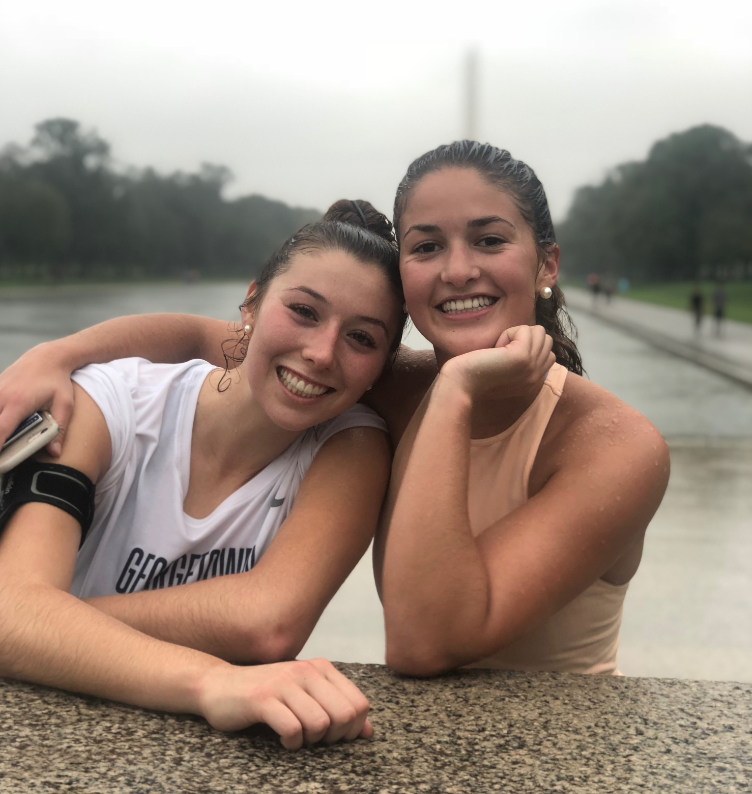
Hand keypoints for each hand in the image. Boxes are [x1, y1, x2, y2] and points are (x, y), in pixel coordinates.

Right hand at [0, 342, 75, 455]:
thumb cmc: (58, 381)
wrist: (47, 357)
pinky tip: (4, 424)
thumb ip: (59, 429)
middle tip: (2, 456)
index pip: (0, 429)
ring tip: (4, 442)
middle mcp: (2, 396)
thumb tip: (54, 453)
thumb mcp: (65, 405)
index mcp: (19, 402)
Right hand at [199, 658, 371, 749]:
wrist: (218, 685)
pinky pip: (292, 729)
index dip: (354, 729)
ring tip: (297, 737)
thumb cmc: (266, 695)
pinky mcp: (263, 698)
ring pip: (320, 723)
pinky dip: (291, 743)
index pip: (359, 703)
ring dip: (311, 741)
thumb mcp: (305, 696)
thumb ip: (337, 708)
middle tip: (315, 740)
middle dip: (334, 737)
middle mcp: (306, 671)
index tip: (335, 737)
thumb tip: (369, 732)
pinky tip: (283, 740)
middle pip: (345, 715)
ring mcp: (284, 682)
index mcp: (321, 668)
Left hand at [439, 325, 554, 400]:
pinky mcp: (523, 357)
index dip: (528, 347)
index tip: (506, 357)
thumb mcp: (507, 369)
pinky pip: (525, 330)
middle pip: (546, 340)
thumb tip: (529, 338)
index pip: (550, 354)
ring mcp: (533, 367)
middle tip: (502, 352)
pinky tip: (496, 348)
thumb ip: (523, 360)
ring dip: (517, 334)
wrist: (461, 383)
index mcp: (535, 382)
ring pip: (539, 332)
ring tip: (499, 350)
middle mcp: (538, 376)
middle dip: (524, 338)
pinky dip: (508, 333)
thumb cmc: (476, 374)